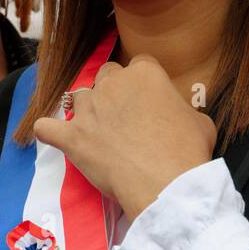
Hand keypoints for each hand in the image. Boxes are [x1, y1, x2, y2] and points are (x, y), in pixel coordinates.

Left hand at [33, 54, 216, 219]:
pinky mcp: (73, 137)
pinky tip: (52, 135)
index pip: (141, 65)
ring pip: (80, 97)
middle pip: (107, 75)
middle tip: (126, 117)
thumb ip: (182, 111)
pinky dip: (49, 131)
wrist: (164, 184)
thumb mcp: (201, 122)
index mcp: (145, 74)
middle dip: (115, 91)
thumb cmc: (187, 151)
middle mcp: (113, 84)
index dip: (146, 84)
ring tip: (99, 131)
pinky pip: (48, 128)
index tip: (150, 102)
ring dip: (88, 110)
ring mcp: (89, 110)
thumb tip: (177, 118)